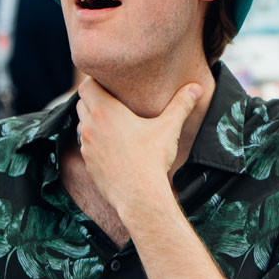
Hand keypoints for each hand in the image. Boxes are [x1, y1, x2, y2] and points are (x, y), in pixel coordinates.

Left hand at [76, 77, 201, 215]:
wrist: (140, 197)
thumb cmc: (152, 158)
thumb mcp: (169, 127)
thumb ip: (181, 104)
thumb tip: (196, 87)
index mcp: (105, 111)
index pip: (86, 86)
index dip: (95, 81)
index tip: (110, 83)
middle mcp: (90, 127)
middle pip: (82, 103)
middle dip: (94, 99)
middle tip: (114, 100)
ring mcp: (86, 147)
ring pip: (82, 125)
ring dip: (93, 121)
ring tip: (113, 123)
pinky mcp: (88, 164)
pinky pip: (86, 146)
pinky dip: (95, 141)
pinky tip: (113, 146)